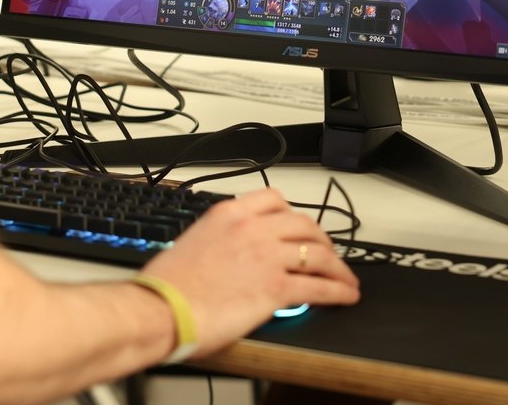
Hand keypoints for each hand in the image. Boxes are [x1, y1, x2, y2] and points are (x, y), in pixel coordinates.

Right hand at [140, 186, 359, 356]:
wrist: (162, 308)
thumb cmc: (168, 284)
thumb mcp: (194, 240)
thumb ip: (221, 237)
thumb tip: (233, 250)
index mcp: (230, 213)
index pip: (275, 200)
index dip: (295, 214)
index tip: (300, 225)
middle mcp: (253, 228)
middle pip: (304, 224)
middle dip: (322, 240)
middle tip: (327, 253)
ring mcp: (267, 256)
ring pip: (317, 253)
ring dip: (337, 266)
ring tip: (345, 276)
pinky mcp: (277, 287)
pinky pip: (319, 286)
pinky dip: (338, 290)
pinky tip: (345, 295)